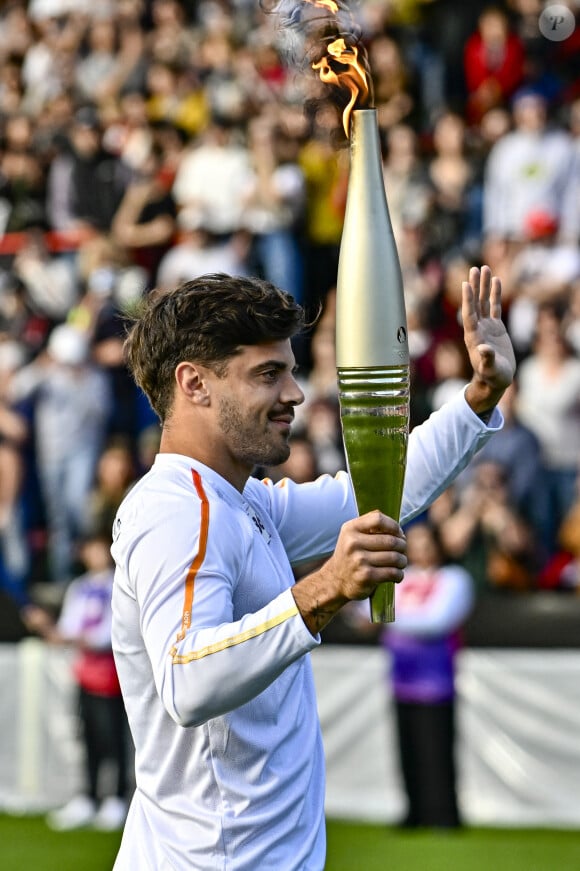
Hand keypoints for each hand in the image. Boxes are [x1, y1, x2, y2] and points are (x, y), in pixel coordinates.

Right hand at [323, 510, 406, 599]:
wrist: (335, 580)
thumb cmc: (351, 554)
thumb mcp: (352, 535)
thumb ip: (370, 524)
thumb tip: (396, 528)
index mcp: (351, 529)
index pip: (378, 519)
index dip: (394, 526)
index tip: (398, 533)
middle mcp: (353, 543)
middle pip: (391, 541)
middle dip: (402, 546)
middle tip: (402, 550)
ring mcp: (359, 560)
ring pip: (395, 558)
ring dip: (403, 561)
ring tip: (401, 563)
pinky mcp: (366, 576)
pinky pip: (393, 573)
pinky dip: (399, 574)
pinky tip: (396, 575)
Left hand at [462, 265, 515, 415]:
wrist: (496, 380)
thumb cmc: (492, 377)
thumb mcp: (490, 369)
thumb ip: (487, 359)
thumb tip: (484, 349)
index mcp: (473, 336)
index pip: (469, 314)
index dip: (467, 299)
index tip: (465, 284)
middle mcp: (477, 328)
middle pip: (475, 303)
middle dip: (474, 286)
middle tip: (474, 269)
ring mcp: (486, 326)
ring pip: (484, 302)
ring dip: (483, 286)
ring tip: (484, 268)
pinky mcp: (496, 327)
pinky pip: (494, 307)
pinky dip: (495, 294)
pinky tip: (496, 280)